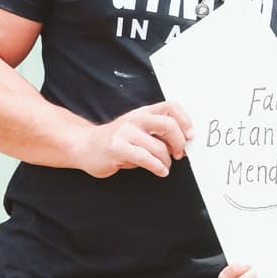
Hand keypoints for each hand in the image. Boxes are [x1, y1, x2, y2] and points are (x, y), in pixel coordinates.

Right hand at [76, 102, 192, 177]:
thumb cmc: (117, 141)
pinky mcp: (117, 148)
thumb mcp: (139, 132)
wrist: (85, 146)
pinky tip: (159, 171)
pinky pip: (145, 158)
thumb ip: (157, 134)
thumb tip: (182, 144)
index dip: (185, 120)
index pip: (171, 107)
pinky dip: (157, 167)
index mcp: (144, 113)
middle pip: (168, 125)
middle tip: (179, 153)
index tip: (191, 135)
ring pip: (158, 147)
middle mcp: (135, 119)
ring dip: (166, 161)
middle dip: (179, 142)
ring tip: (164, 166)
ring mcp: (125, 133)